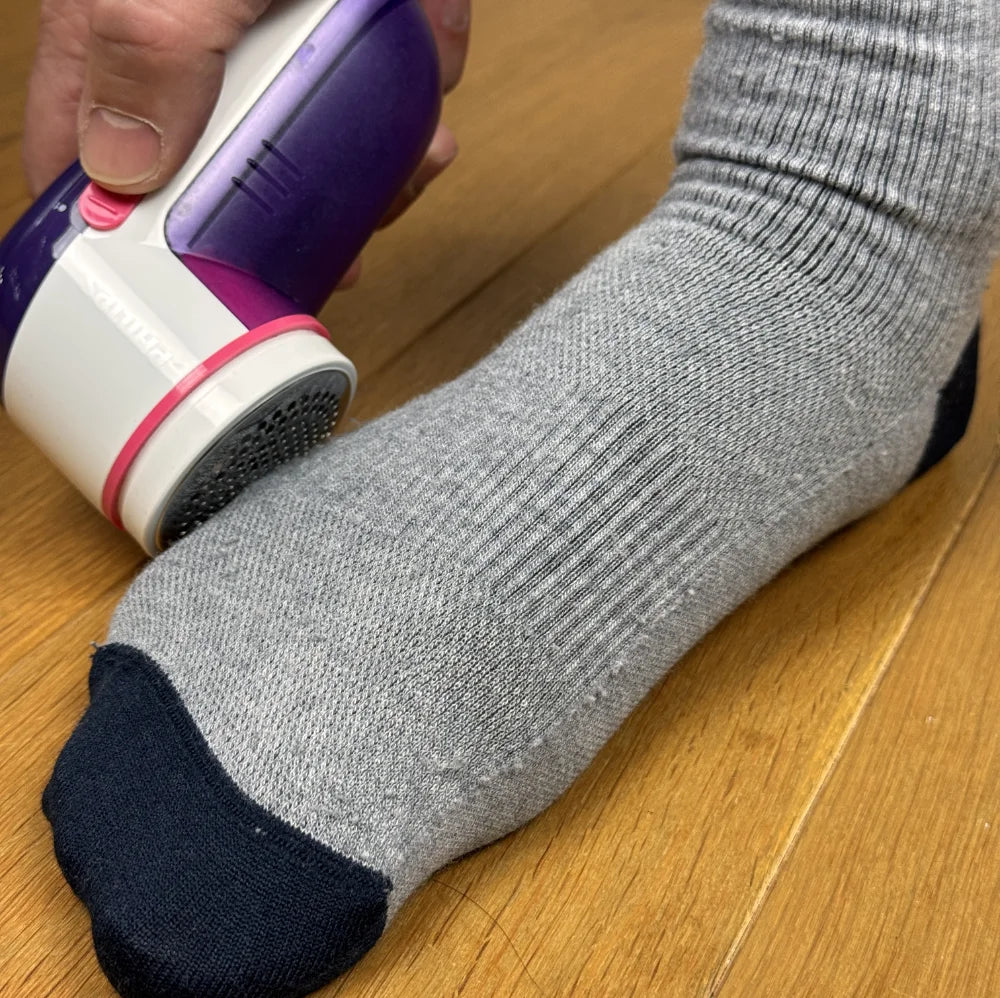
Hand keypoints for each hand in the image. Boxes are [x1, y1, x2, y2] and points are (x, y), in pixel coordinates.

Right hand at [22, 0, 469, 286]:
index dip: (129, 243)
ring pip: (312, 159)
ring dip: (370, 177)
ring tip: (409, 161)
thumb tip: (117, 167)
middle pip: (225, 184)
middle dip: (288, 223)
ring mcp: (281, 53)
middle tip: (337, 250)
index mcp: (131, 39)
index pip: (94, 165)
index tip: (186, 296)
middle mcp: (204, 57)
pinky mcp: (350, 43)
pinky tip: (429, 110)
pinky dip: (412, 119)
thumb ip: (147, 47)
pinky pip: (376, 112)